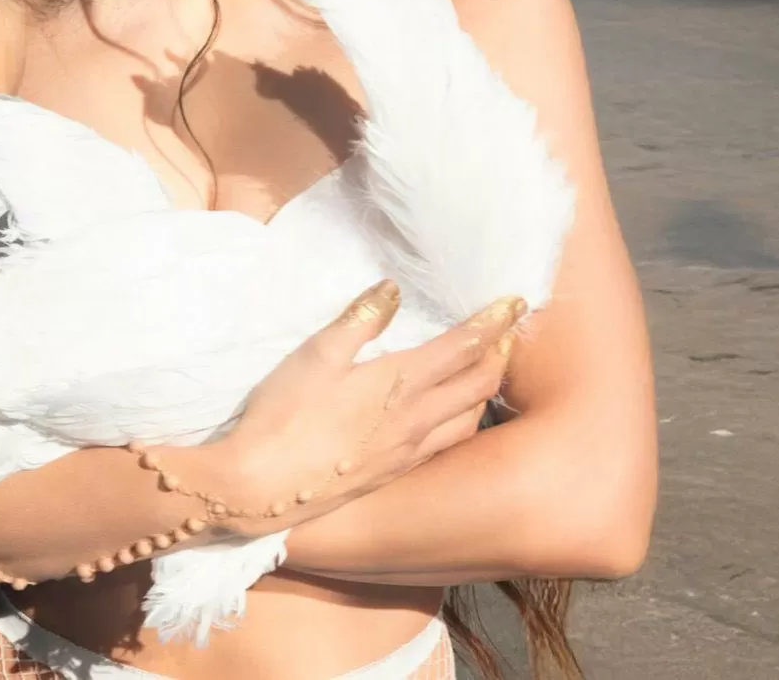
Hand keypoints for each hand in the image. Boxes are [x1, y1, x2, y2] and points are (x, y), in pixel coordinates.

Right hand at [182, 281, 525, 537]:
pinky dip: (465, 421)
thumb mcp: (316, 354)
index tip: (517, 302)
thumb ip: (360, 319)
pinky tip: (453, 418)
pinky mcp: (393, 473)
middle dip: (500, 354)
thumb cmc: (284, 416)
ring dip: (486, 390)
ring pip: (468, 418)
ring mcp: (407, 452)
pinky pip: (448, 443)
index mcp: (399, 383)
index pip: (463, 347)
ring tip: (488, 370)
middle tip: (510, 332)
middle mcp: (415, 419)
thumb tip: (393, 289)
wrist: (261, 488)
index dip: (494, 322)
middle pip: (478, 384)